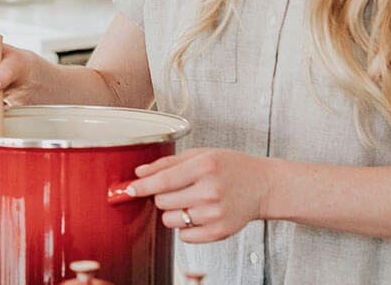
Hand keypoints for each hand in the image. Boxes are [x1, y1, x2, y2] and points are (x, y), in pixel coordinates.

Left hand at [122, 148, 274, 242]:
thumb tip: (140, 173)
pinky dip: (185, 227)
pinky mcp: (219, 232)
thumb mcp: (201, 154)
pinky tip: (198, 214)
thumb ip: (168, 163)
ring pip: (170, 220)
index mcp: (204, 167)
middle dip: (162, 196)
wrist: (263, 186)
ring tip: (190, 201)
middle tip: (177, 189)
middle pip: (162, 202)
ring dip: (173, 212)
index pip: (162, 181)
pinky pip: (184, 236)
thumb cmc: (232, 167)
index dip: (141, 187)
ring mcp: (215, 214)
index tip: (128, 189)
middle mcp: (210, 191)